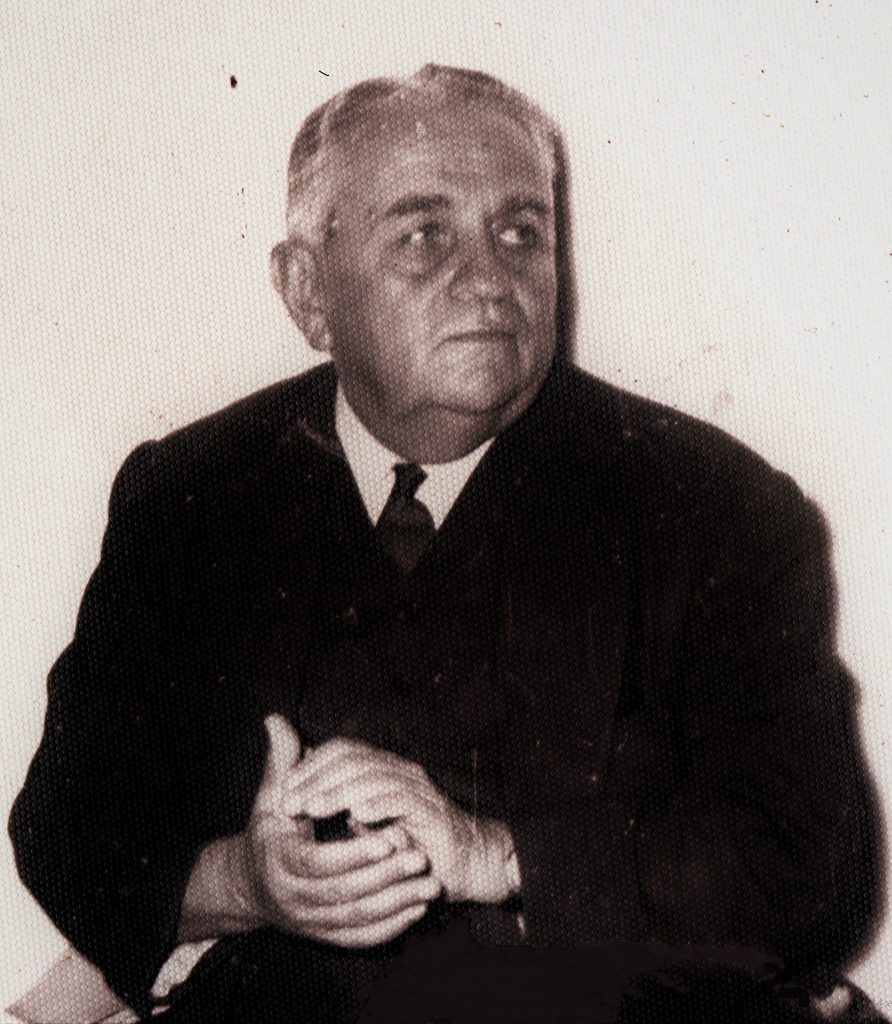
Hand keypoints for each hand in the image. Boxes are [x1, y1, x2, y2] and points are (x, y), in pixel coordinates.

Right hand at [229, 715, 441, 947]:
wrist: (252, 887)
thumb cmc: (268, 834)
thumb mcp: (271, 798)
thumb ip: (281, 762)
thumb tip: (275, 719)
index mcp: (280, 863)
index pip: (320, 862)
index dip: (356, 851)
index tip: (392, 835)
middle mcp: (294, 899)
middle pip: (344, 893)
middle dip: (386, 877)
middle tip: (422, 857)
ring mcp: (311, 923)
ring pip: (358, 919)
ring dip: (397, 903)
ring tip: (430, 884)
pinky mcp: (326, 937)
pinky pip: (361, 938)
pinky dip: (390, 927)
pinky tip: (417, 908)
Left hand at [282, 738, 516, 904]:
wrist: (467, 862)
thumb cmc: (413, 843)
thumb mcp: (367, 821)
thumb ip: (340, 802)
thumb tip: (301, 790)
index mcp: (381, 768)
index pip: (341, 750)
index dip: (310, 765)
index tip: (283, 789)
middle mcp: (398, 769)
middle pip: (351, 758)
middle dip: (315, 778)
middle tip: (289, 802)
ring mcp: (416, 787)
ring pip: (371, 776)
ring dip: (337, 792)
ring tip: (311, 809)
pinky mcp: (432, 809)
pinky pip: (402, 799)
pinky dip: (378, 803)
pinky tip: (356, 814)